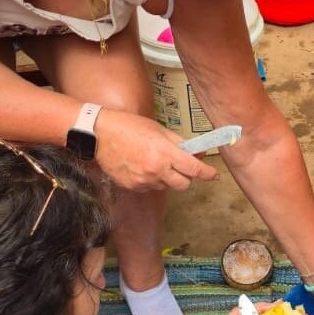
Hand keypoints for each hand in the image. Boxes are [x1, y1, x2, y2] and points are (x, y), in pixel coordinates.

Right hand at [94, 108, 218, 191]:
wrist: (99, 134)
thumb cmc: (130, 127)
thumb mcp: (159, 130)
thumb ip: (180, 143)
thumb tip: (198, 152)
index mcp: (165, 153)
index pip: (194, 169)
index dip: (207, 173)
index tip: (214, 175)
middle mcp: (156, 170)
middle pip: (184, 184)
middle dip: (187, 177)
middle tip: (181, 166)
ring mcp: (143, 181)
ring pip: (167, 186)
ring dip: (168, 178)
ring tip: (155, 161)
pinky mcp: (133, 186)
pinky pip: (151, 187)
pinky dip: (152, 180)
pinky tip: (142, 166)